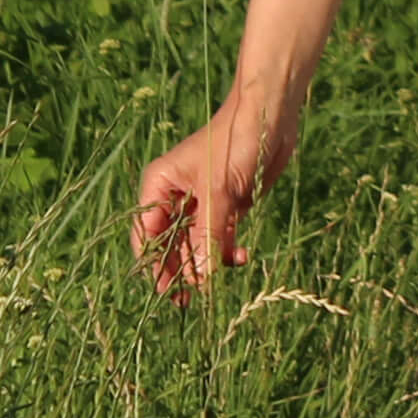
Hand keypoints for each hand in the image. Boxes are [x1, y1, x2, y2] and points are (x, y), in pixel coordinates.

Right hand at [130, 101, 295, 302]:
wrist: (270, 115)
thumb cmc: (234, 143)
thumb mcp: (219, 192)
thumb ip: (208, 236)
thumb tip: (200, 279)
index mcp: (159, 186)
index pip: (147, 235)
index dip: (155, 265)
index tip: (168, 292)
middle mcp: (175, 197)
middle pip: (170, 245)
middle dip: (181, 271)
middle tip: (191, 301)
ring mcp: (201, 204)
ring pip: (196, 246)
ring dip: (208, 264)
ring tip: (220, 282)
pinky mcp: (226, 207)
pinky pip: (219, 238)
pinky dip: (227, 251)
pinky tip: (241, 256)